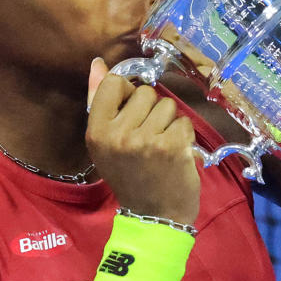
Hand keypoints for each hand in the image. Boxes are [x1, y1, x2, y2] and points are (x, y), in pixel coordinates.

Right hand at [86, 58, 200, 223]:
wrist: (153, 217)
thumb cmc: (129, 175)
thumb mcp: (105, 142)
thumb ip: (99, 101)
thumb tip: (98, 63)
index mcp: (96, 131)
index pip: (113, 83)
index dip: (127, 93)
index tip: (130, 114)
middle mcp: (118, 134)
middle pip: (144, 92)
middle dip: (151, 110)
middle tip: (147, 138)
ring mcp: (146, 140)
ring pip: (167, 104)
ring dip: (169, 122)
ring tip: (161, 145)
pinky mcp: (172, 146)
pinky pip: (184, 121)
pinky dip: (184, 135)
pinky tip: (176, 153)